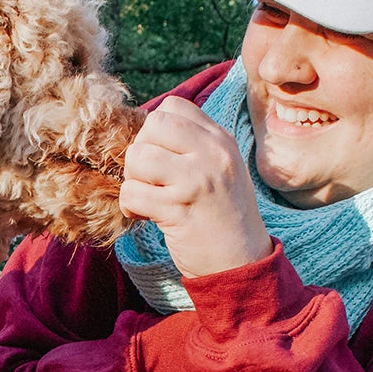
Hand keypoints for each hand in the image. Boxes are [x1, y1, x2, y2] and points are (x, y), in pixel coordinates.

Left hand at [119, 96, 272, 278]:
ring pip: (137, 156)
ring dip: (132, 179)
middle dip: (141, 151)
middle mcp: (213, 154)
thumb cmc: (223, 216)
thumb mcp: (221, 168)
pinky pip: (132, 192)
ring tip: (147, 197)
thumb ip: (193, 144)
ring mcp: (197, 180)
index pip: (174, 106)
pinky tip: (144, 216)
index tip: (161, 157)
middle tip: (149, 178)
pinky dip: (129, 205)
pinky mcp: (178, 209)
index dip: (156, 130)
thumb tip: (147, 127)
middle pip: (152, 125)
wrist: (243, 264)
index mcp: (222, 140)